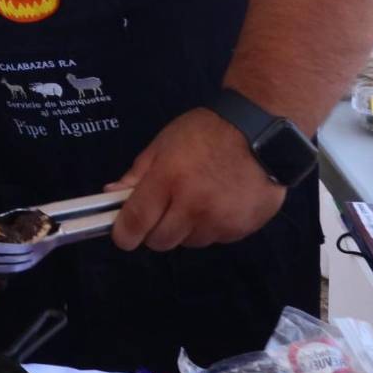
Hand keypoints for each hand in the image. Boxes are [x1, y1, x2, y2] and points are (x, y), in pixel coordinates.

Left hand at [105, 108, 286, 251]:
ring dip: (186, 229)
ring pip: (190, 243)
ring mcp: (221, 221)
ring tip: (197, 200)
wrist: (262, 130)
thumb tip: (111, 194)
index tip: (123, 233)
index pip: (136, 224)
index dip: (124, 234)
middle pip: (161, 242)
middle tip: (164, 208)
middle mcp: (194, 206)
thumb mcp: (163, 144)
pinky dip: (211, 228)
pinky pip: (216, 239)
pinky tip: (220, 203)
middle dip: (155, 230)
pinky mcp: (243, 229)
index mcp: (168, 180)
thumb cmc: (206, 131)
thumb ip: (137, 174)